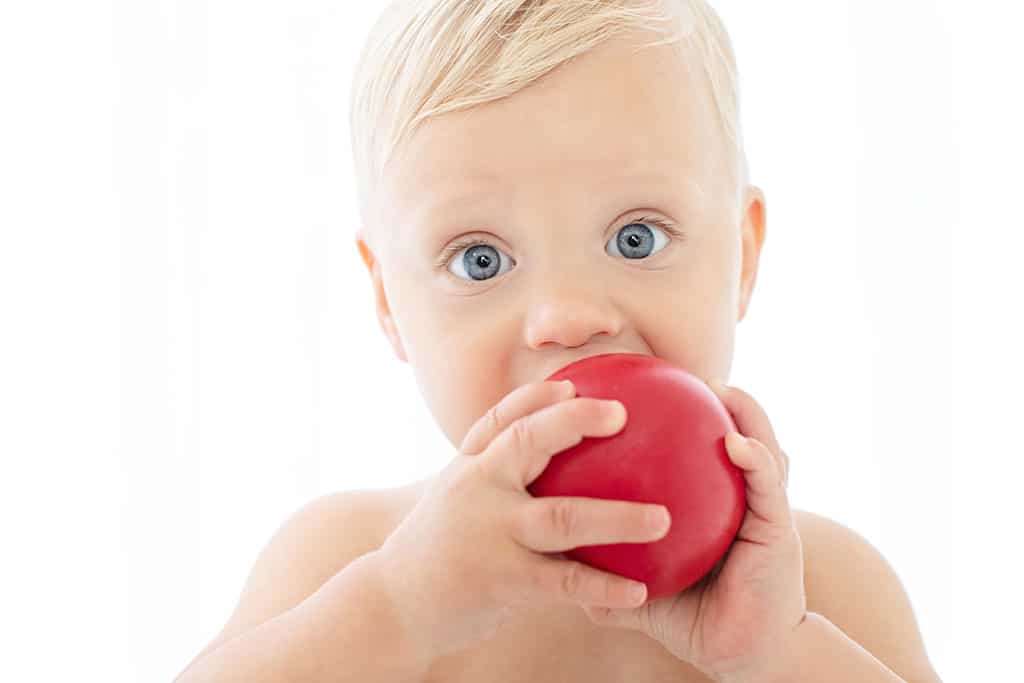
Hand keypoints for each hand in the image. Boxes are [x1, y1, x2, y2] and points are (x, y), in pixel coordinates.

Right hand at [373, 380, 672, 660]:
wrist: (395, 601)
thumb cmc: (440, 543)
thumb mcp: (457, 495)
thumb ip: (495, 473)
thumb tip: (546, 457)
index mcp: (468, 465)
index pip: (499, 417)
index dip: (536, 396)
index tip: (572, 381)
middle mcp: (477, 488)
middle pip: (525, 442)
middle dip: (573, 422)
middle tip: (621, 413)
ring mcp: (490, 532)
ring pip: (561, 516)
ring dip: (616, 517)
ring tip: (663, 518)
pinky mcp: (502, 578)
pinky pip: (564, 582)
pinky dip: (603, 587)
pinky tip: (639, 591)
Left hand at [580, 380, 807, 681]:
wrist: (742, 655)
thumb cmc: (695, 619)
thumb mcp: (643, 589)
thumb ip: (610, 574)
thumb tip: (559, 569)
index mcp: (712, 508)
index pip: (699, 455)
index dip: (682, 423)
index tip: (652, 392)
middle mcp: (739, 501)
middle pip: (734, 437)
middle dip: (718, 401)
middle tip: (687, 372)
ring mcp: (762, 511)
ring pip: (761, 450)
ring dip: (748, 414)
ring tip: (723, 389)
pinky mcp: (780, 529)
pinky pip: (769, 487)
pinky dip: (757, 460)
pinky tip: (737, 444)